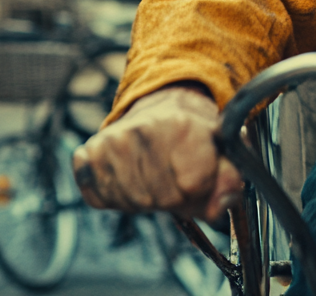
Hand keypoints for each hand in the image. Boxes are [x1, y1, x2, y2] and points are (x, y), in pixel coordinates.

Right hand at [72, 84, 242, 221]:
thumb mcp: (222, 153)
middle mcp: (143, 128)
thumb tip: (220, 207)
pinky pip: (101, 199)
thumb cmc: (193, 138)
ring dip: (145, 200)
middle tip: (174, 177)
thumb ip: (228, 182)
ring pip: (132, 202)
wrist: (162, 109)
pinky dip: (117, 198)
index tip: (197, 175)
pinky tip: (129, 177)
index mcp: (182, 125)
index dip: (198, 191)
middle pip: (161, 199)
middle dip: (172, 198)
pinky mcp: (87, 153)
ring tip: (153, 176)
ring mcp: (111, 140)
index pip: (191, 187)